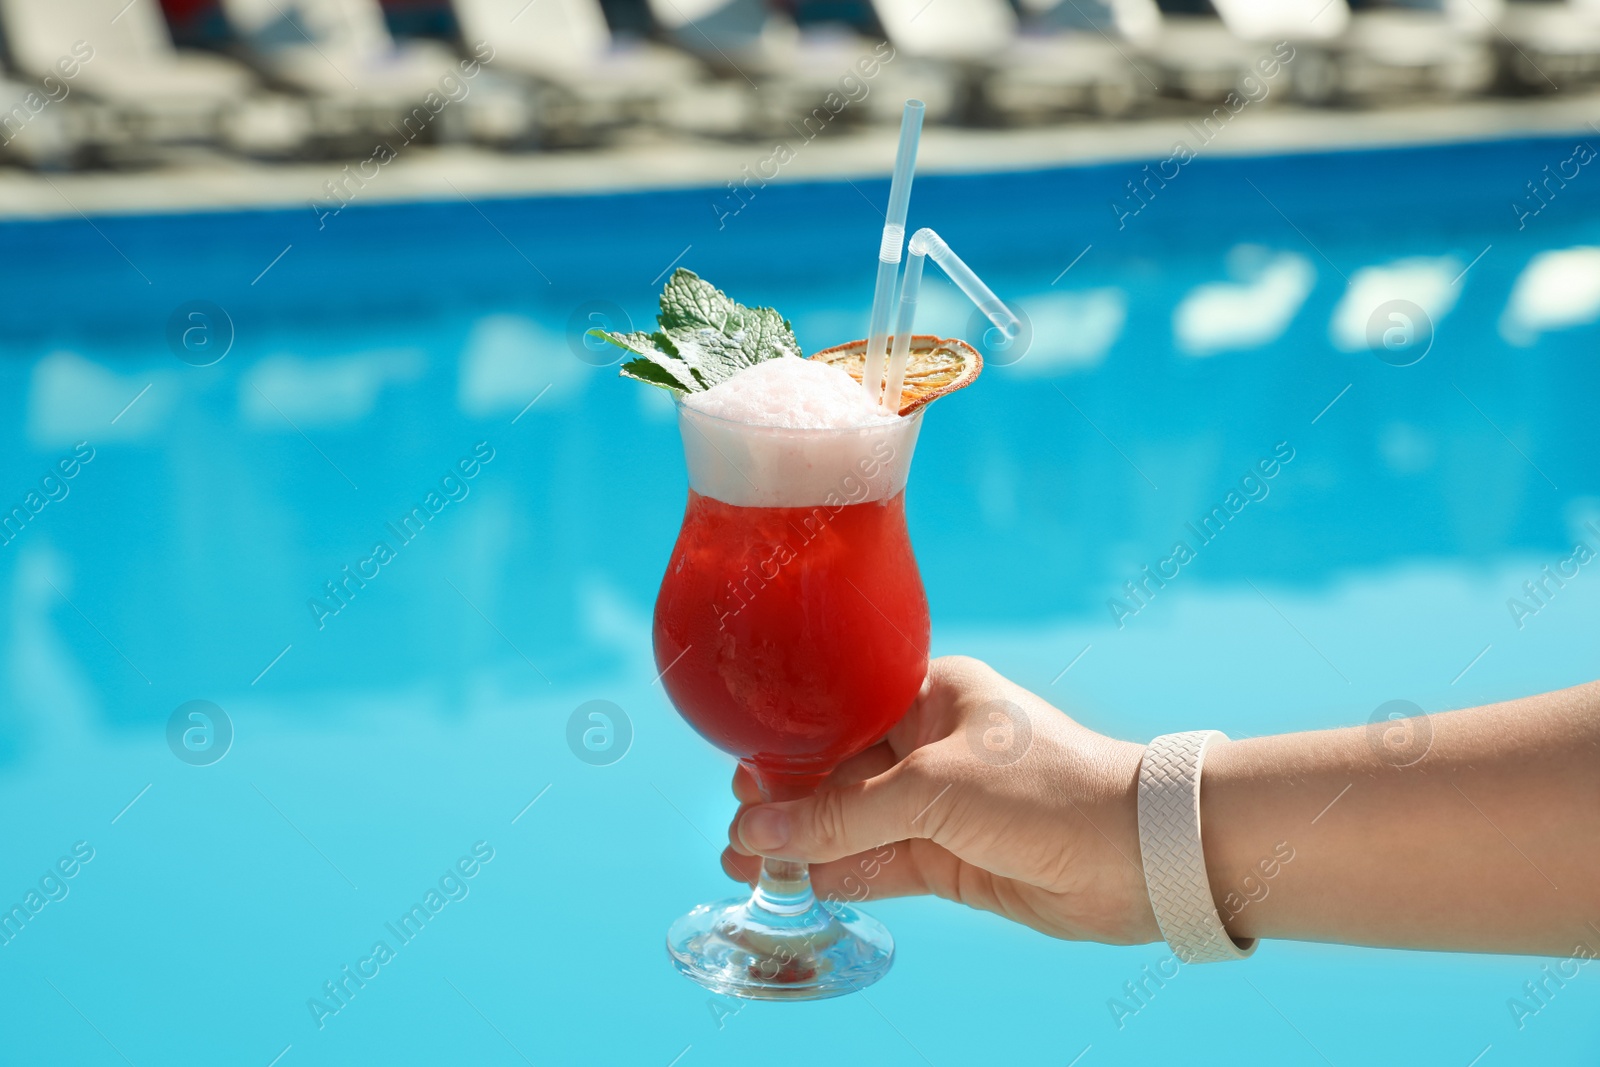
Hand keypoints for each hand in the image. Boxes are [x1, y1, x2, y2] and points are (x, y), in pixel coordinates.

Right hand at [722, 655, 1161, 944]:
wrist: (1139, 856)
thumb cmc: (1049, 788)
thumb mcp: (934, 790)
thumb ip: (843, 814)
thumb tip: (756, 833)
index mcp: (932, 694)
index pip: (841, 709)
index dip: (789, 737)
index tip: (740, 762)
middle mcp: (930, 744)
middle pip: (839, 770)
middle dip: (785, 799)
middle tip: (734, 826)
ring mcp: (939, 805)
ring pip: (852, 823)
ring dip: (802, 843)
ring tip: (740, 863)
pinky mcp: (950, 859)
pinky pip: (878, 863)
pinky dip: (837, 874)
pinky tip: (793, 882)